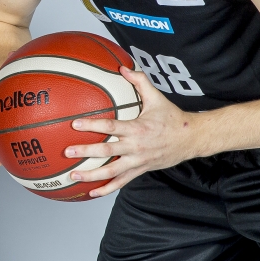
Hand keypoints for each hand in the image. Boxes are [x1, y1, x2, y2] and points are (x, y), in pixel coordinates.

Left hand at [65, 67, 202, 197]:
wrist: (191, 140)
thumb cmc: (172, 117)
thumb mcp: (157, 98)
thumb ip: (139, 82)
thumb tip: (122, 67)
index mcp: (138, 128)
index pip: (111, 126)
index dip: (92, 125)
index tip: (75, 123)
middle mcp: (136, 147)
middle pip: (107, 151)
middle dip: (86, 152)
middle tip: (68, 151)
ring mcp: (138, 161)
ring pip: (112, 171)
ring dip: (91, 175)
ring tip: (73, 175)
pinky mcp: (140, 170)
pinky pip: (122, 182)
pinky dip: (107, 188)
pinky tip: (91, 192)